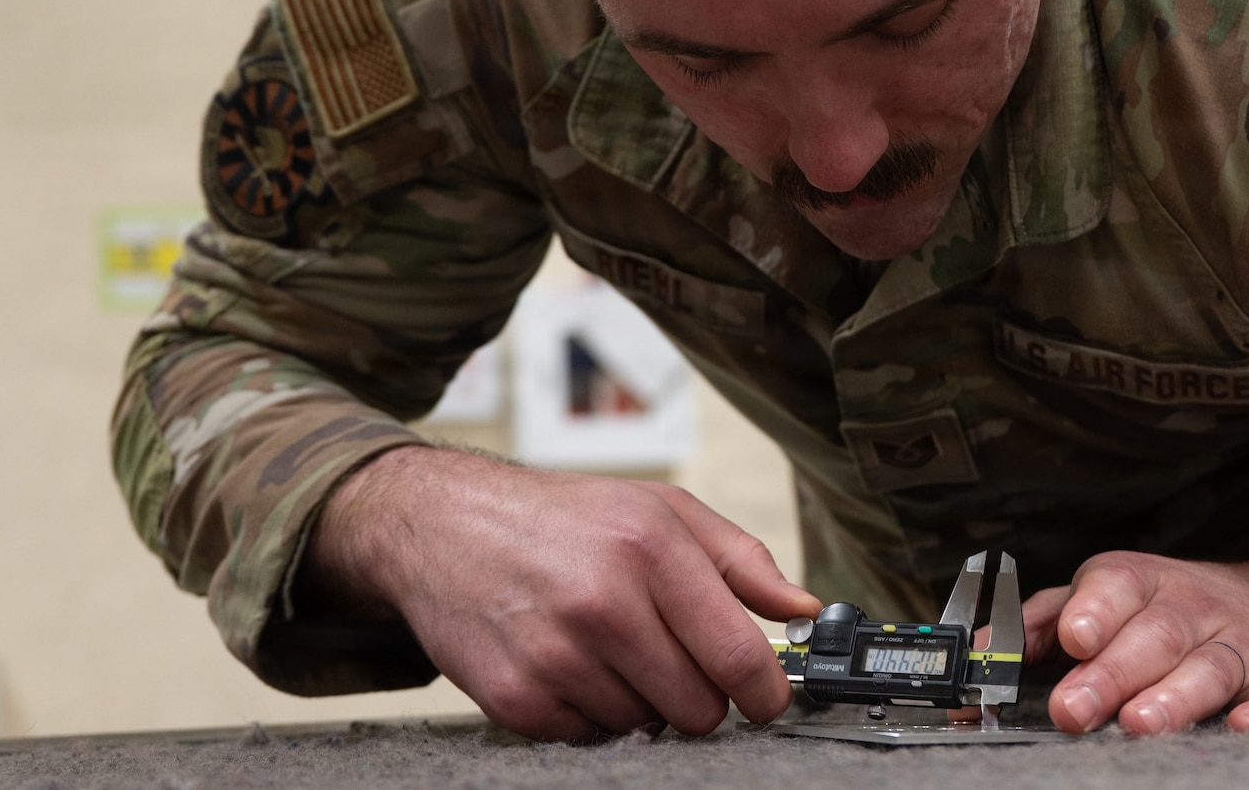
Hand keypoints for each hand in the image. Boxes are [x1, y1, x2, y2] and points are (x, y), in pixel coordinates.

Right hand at [301, 446, 819, 739]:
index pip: (737, 654)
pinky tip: (575, 666)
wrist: (445, 526)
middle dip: (701, 695)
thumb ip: (741, 559)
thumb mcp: (661, 509)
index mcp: (649, 548)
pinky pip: (590, 739)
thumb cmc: (564, 518)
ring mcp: (555, 655)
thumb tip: (804, 609)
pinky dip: (592, 714)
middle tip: (675, 660)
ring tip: (612, 649)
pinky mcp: (515, 698)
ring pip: (646, 727)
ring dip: (642, 701)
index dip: (767, 691)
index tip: (769, 698)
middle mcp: (603, 603)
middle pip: (698, 708)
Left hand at [1021, 534, 1248, 735]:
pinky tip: (1242, 729)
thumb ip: (1040, 625)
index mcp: (1141, 583)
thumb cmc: (1166, 610)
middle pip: (1156, 635)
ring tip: (1139, 725)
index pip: (1117, 586)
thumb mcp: (1102, 599)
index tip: (1073, 637)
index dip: (1095, 608)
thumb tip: (983, 655)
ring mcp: (1242, 641)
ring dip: (1175, 696)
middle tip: (1074, 708)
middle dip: (1114, 672)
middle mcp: (1194, 606)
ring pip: (1210, 666)